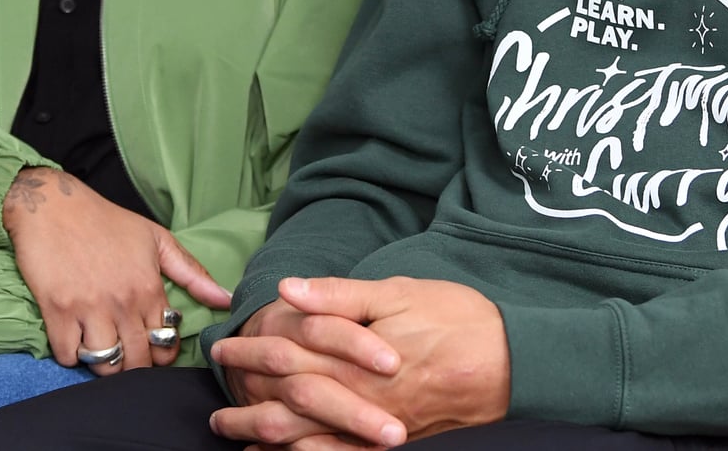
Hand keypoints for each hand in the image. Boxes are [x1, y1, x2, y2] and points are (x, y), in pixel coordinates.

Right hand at [1, 166, 232, 375]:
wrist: (52, 205)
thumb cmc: (106, 221)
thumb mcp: (156, 238)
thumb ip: (191, 273)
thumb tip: (225, 299)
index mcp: (149, 287)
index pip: (165, 345)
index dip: (161, 354)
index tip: (151, 347)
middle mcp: (122, 302)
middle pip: (137, 362)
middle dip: (135, 365)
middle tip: (127, 354)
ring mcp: (89, 308)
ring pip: (104, 365)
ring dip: (104, 364)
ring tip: (102, 347)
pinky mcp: (57, 310)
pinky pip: (68, 355)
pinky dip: (71, 354)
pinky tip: (74, 339)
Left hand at [211, 276, 509, 448]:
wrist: (513, 360)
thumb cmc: (456, 318)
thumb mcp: (397, 292)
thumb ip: (338, 297)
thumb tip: (287, 291)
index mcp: (352, 358)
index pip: (285, 357)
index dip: (248, 355)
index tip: (217, 352)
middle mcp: (358, 399)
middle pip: (287, 405)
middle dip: (246, 405)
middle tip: (214, 408)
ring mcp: (376, 428)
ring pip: (307, 441)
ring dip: (267, 439)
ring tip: (235, 437)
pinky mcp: (395, 445)